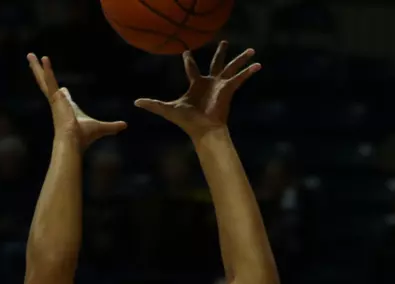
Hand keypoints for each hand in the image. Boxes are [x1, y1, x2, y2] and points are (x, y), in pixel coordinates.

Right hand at [28, 53, 125, 149]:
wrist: (72, 142)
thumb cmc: (83, 138)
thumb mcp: (101, 128)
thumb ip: (112, 126)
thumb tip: (125, 126)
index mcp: (67, 109)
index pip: (64, 97)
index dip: (64, 93)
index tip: (63, 89)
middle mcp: (58, 103)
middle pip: (48, 85)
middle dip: (42, 73)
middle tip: (35, 64)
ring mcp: (54, 100)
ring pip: (44, 80)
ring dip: (37, 67)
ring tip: (30, 55)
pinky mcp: (54, 98)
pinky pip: (49, 81)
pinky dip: (47, 70)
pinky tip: (44, 58)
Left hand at [135, 42, 260, 139]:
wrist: (202, 130)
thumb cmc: (186, 121)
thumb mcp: (167, 109)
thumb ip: (153, 104)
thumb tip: (135, 102)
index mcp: (196, 85)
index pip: (191, 68)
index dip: (188, 60)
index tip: (186, 52)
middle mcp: (209, 83)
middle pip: (216, 63)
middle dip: (220, 53)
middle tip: (223, 42)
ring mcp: (220, 85)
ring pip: (232, 67)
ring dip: (241, 59)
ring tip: (251, 50)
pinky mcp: (228, 89)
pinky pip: (240, 78)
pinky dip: (249, 71)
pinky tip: (258, 64)